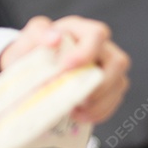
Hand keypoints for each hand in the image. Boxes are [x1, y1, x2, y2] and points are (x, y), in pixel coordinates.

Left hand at [0, 15, 129, 124]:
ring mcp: (107, 68)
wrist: (28, 68)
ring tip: (74, 111)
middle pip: (118, 62)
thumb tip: (54, 38)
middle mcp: (100, 47)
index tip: (66, 68)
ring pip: (119, 84)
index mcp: (81, 30)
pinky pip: (113, 101)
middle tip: (76, 97)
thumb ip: (38, 32)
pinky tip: (79, 116)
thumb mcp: (30, 38)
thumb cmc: (32, 49)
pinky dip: (98, 112)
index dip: (86, 52)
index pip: (96, 34)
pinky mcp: (108, 87)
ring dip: (98, 103)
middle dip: (98, 84)